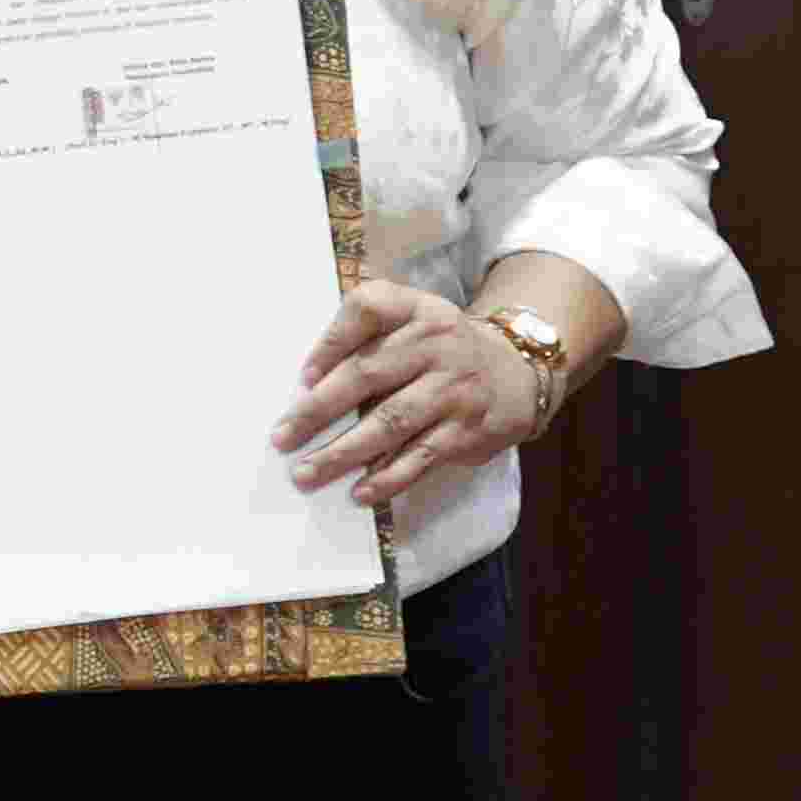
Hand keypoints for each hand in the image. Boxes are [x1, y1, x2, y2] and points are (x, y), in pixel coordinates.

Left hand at [274, 280, 541, 521]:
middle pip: (368, 373)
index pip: (369, 308)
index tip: (302, 376)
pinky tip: (359, 492)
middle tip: (283, 437)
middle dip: (318, 409)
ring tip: (308, 473)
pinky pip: (420, 457)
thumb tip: (310, 379)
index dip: (331, 341)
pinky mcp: (466, 430)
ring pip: (390, 422)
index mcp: (417, 309)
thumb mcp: (416, 316)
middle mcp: (437, 344)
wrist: (516, 372)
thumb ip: (368, 329)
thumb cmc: (442, 347)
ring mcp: (454, 389)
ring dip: (344, 452)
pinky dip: (387, 478)